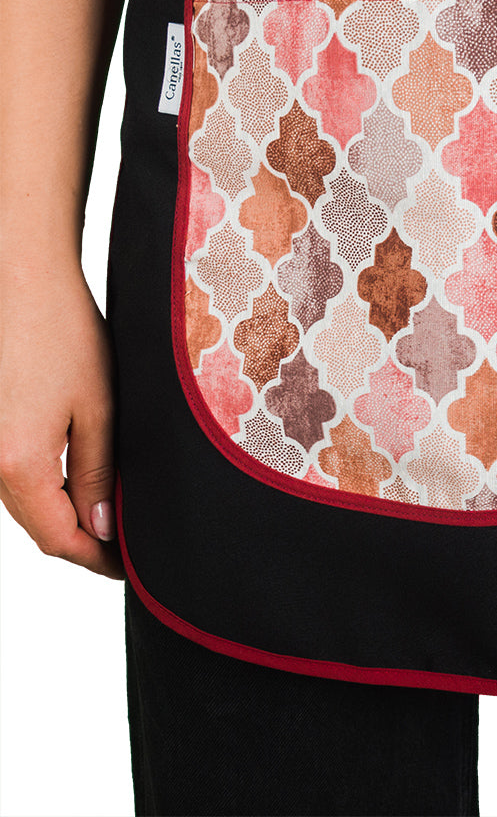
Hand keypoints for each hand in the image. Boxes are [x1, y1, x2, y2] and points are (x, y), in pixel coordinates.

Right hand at [0, 270, 123, 579]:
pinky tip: (78, 484)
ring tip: (111, 520)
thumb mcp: (97, 409)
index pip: (59, 538)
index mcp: (17, 465)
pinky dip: (45, 490)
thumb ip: (98, 474)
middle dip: (83, 543)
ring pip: (25, 503)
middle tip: (125, 550)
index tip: (127, 568)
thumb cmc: (61, 335)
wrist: (18, 282)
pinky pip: (13, 478)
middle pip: (38, 526)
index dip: (96, 559)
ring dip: (63, 517)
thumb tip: (102, 529)